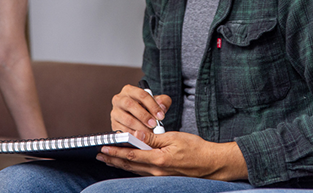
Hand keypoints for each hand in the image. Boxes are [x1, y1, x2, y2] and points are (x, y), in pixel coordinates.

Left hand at [96, 130, 246, 180]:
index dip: (116, 151)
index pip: (132, 155)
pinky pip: (143, 172)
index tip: (104, 147)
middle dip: (113, 158)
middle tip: (100, 154)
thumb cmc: (196, 148)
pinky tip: (127, 163)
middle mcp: (157, 171)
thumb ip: (154, 138)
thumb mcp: (174, 137)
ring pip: (135, 170)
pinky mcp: (163, 176)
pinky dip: (132, 167)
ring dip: (120, 163)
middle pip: (130, 165)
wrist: (211, 164)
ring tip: (109, 158)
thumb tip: (137, 135)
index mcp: (159, 159)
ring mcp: (160, 175)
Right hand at [111, 84, 171, 133]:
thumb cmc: (148, 108)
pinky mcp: (113, 125)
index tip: (161, 116)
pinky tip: (141, 137)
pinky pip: (122, 130)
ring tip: (149, 133)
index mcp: (129, 90)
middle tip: (154, 124)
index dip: (152, 105)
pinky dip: (133, 135)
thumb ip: (163, 101)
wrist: (139, 118)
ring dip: (139, 127)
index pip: (141, 94)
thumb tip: (162, 107)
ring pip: (126, 119)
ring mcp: (115, 112)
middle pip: (130, 104)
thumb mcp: (157, 102)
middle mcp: (119, 99)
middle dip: (144, 115)